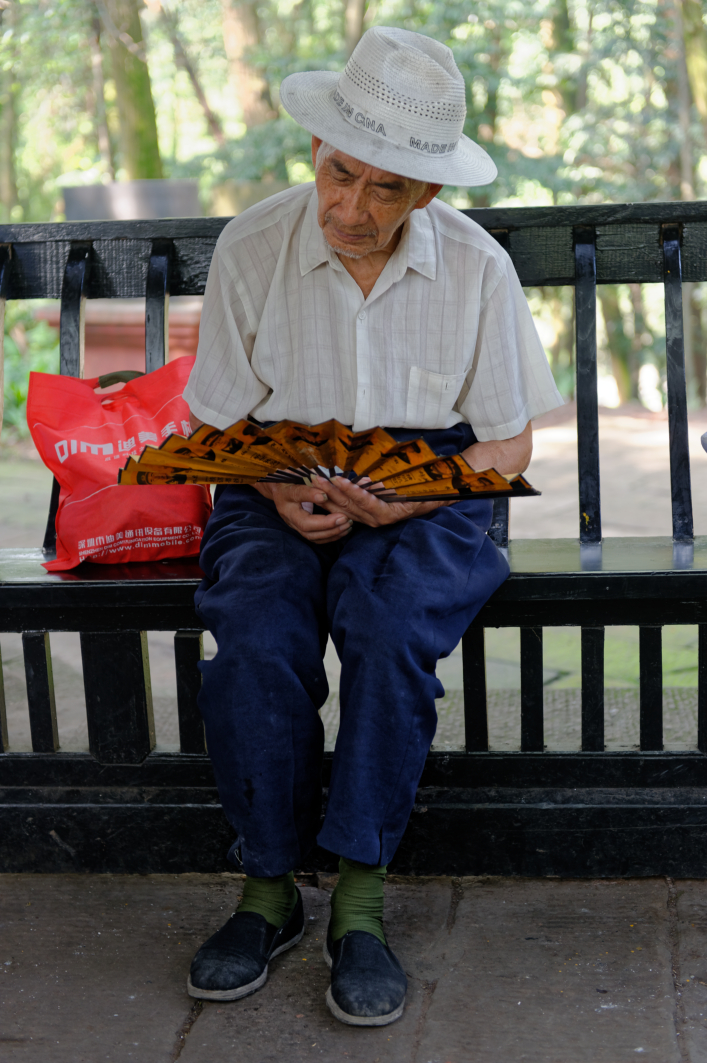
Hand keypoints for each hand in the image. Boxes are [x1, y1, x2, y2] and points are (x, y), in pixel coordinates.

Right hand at [254, 481, 352, 542]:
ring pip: (310, 535)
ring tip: (347, 524)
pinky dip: (330, 537)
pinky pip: (315, 539)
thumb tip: (325, 475)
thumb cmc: (292, 477)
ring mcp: (292, 523)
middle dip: (326, 523)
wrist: (279, 490)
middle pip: (304, 523)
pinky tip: (343, 531)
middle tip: (343, 518)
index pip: (297, 494)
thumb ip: (310, 475)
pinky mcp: (299, 530)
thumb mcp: (298, 472)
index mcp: (286, 493)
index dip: (310, 495)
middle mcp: (287, 511)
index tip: (325, 495)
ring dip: (331, 532)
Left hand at [315, 475, 452, 526]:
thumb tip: (394, 485)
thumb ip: (409, 488)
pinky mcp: (363, 515)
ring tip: (314, 481)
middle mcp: (375, 519)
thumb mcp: (420, 491)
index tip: (338, 479)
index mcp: (388, 514)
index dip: (351, 490)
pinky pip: (345, 509)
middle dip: (331, 491)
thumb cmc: (426, 493)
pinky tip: (322, 490)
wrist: (432, 500)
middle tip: (317, 477)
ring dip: (328, 494)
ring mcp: (368, 518)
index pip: (366, 501)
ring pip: (344, 508)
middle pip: (349, 505)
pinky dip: (333, 499)